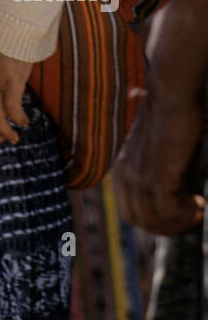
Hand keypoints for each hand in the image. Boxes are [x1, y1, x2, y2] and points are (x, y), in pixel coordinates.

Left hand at [113, 90, 205, 235]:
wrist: (172, 93)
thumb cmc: (172, 115)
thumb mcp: (160, 148)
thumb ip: (161, 169)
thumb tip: (179, 191)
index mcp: (121, 167)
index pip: (129, 210)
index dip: (155, 219)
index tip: (178, 212)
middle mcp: (124, 174)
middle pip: (138, 220)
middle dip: (166, 226)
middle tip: (190, 215)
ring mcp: (138, 175)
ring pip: (153, 220)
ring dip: (179, 222)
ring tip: (197, 209)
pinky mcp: (156, 174)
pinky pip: (168, 210)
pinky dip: (186, 214)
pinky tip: (199, 202)